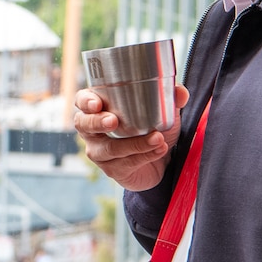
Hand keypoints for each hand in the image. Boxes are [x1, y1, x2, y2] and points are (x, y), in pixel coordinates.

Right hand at [73, 85, 188, 191]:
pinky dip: (145, 155)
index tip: (97, 103)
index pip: (81, 101)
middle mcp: (92, 130)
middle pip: (83, 125)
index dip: (85, 101)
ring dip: (133, 143)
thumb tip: (180, 92)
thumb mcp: (162, 110)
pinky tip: (159, 149)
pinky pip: (126, 163)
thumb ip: (170, 98)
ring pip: (109, 148)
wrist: (160, 159)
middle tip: (113, 122)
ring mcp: (100, 152)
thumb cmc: (152, 127)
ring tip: (157, 138)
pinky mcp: (112, 170)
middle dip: (97, 122)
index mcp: (97, 108)